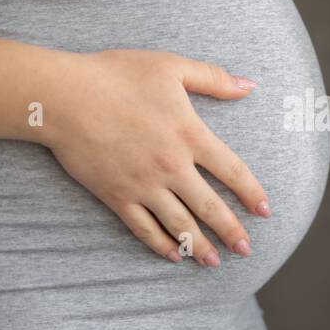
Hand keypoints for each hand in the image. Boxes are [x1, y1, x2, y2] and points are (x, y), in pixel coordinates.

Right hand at [40, 49, 268, 266]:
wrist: (65, 97)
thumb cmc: (116, 75)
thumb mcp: (171, 67)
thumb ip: (214, 78)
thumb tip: (250, 86)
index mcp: (189, 134)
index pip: (232, 171)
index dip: (251, 193)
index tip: (264, 211)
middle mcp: (171, 166)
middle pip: (210, 206)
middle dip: (232, 232)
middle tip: (247, 250)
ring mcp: (143, 184)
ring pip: (180, 224)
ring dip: (201, 246)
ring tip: (216, 262)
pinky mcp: (116, 195)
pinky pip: (143, 228)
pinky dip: (160, 244)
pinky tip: (174, 256)